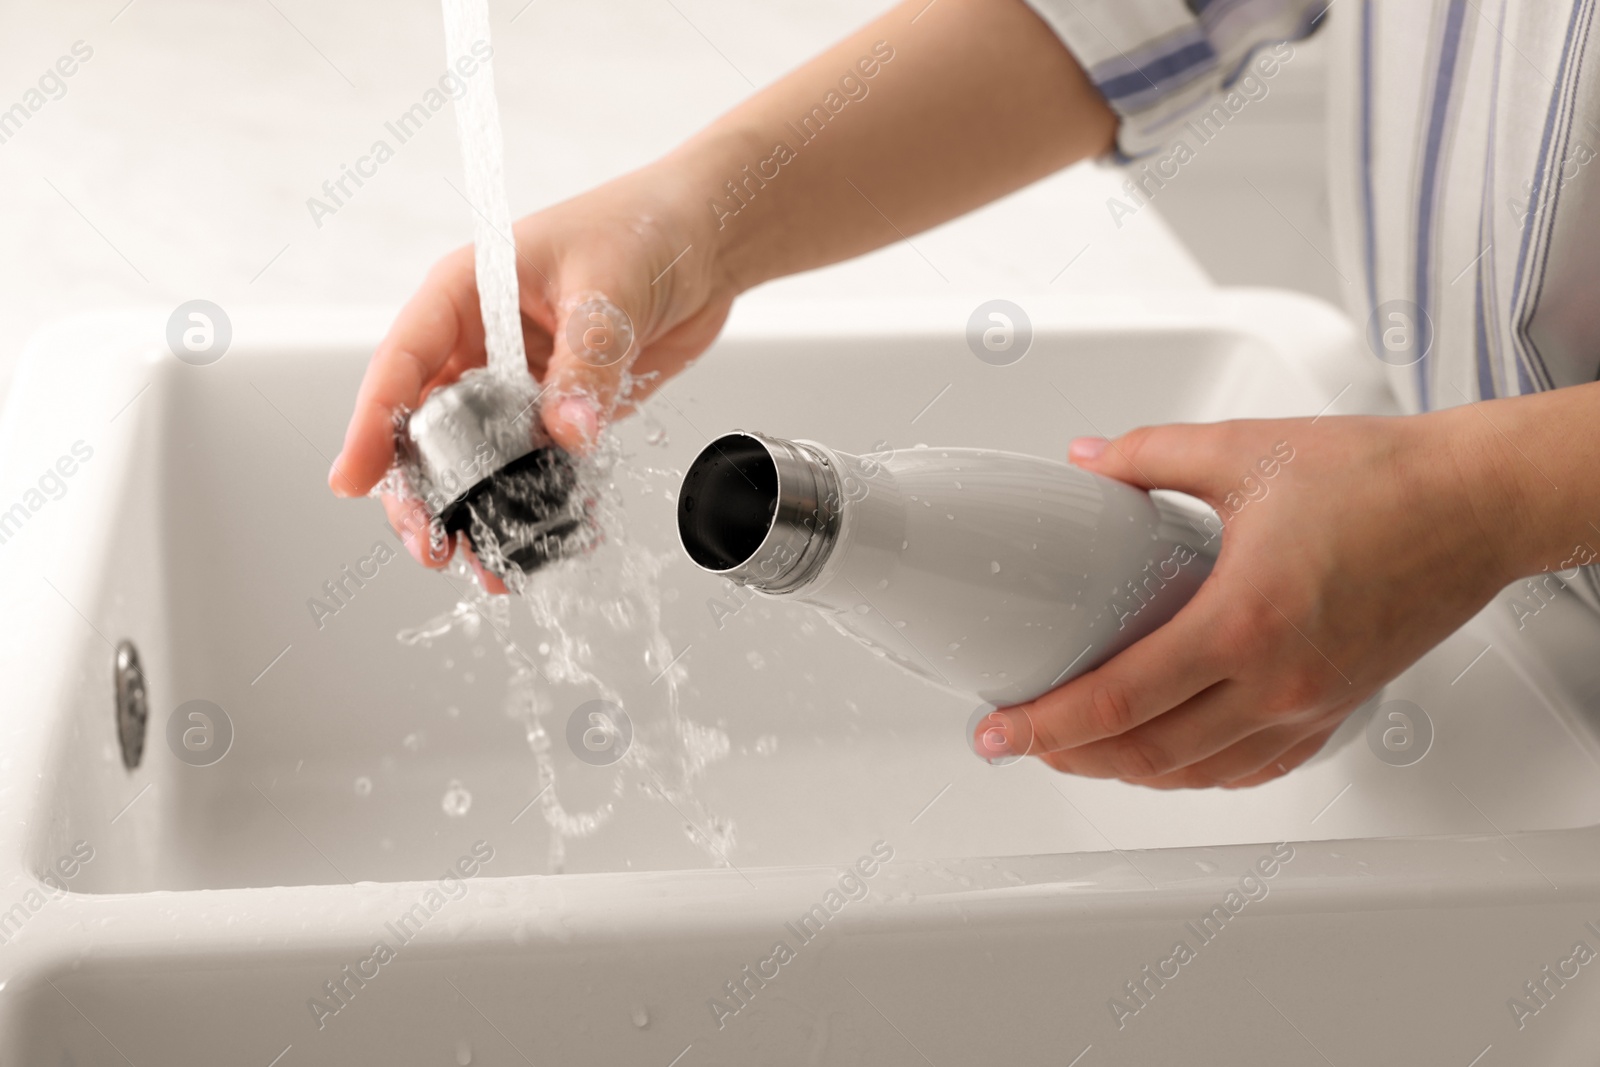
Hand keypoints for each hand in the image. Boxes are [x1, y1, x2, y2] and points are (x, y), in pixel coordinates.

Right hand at [327, 165, 735, 585]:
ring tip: (490, 564)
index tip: (351, 480)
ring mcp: (521, 381)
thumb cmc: (643, 229)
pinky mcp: (564, 410)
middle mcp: (483, 342)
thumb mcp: (608, 288)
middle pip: (429, 426)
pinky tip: (553, 540)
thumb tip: (566, 434)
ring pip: (481, 458)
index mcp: (466, 293)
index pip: (402, 362)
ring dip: (482, 510)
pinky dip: (546, 503)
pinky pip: (542, 466)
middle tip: (431, 545)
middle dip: (424, 491)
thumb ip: (586, 363)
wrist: (707, 240)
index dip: (371, 423)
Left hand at [983, 409, 1520, 788]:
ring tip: (1075, 747)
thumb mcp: (1243, 451)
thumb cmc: (1381, 479)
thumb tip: (1089, 462)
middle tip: (1018, 741)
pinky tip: (1167, 754)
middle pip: (1145, 754)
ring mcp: (1308, 706)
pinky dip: (1194, 771)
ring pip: (1195, 773)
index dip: (1045, 725)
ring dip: (1124, 770)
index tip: (998, 731)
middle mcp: (1276, 681)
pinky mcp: (1333, 710)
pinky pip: (1249, 766)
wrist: (1475, 504)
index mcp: (1242, 620)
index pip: (1118, 700)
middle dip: (1067, 756)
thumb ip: (1148, 456)